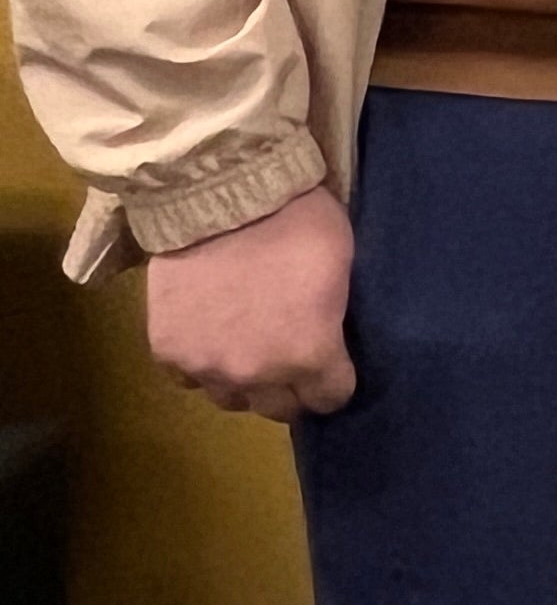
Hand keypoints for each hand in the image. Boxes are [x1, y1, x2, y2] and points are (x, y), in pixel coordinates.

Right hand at [143, 186, 355, 419]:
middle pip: (279, 408)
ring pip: (231, 398)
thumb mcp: (342, 269)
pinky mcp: (166, 351)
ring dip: (245, 380)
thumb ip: (333, 320)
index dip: (336, 381)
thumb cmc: (298, 222)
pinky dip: (202, 363)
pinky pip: (188, 377)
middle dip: (292, 388)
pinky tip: (211, 336)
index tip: (334, 363)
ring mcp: (205, 366)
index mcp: (309, 356)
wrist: (223, 196)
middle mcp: (255, 375)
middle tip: (292, 358)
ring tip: (249, 347)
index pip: (331, 398)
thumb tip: (332, 340)